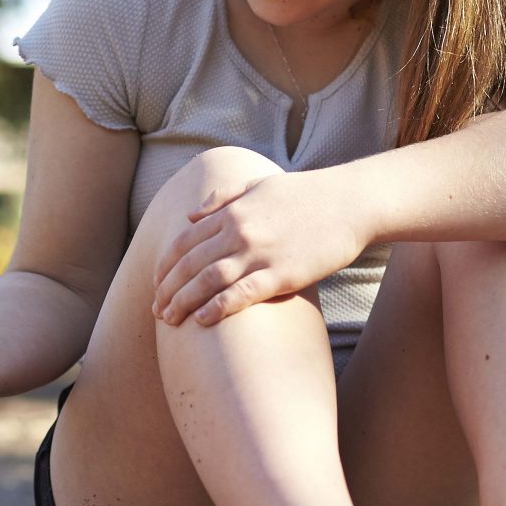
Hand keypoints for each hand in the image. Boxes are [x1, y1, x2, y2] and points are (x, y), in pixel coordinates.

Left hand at [151, 169, 364, 327]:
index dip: (165, 267)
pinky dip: (217, 308)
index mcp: (232, 211)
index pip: (184, 243)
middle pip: (190, 265)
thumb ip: (222, 198)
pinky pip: (241, 294)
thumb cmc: (305, 195)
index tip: (156, 285)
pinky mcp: (282, 274)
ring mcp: (260, 253)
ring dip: (184, 302)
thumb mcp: (258, 185)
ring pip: (208, 281)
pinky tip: (202, 320)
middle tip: (156, 311)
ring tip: (169, 320)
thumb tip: (190, 216)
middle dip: (168, 290)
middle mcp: (239, 232)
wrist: (349, 203)